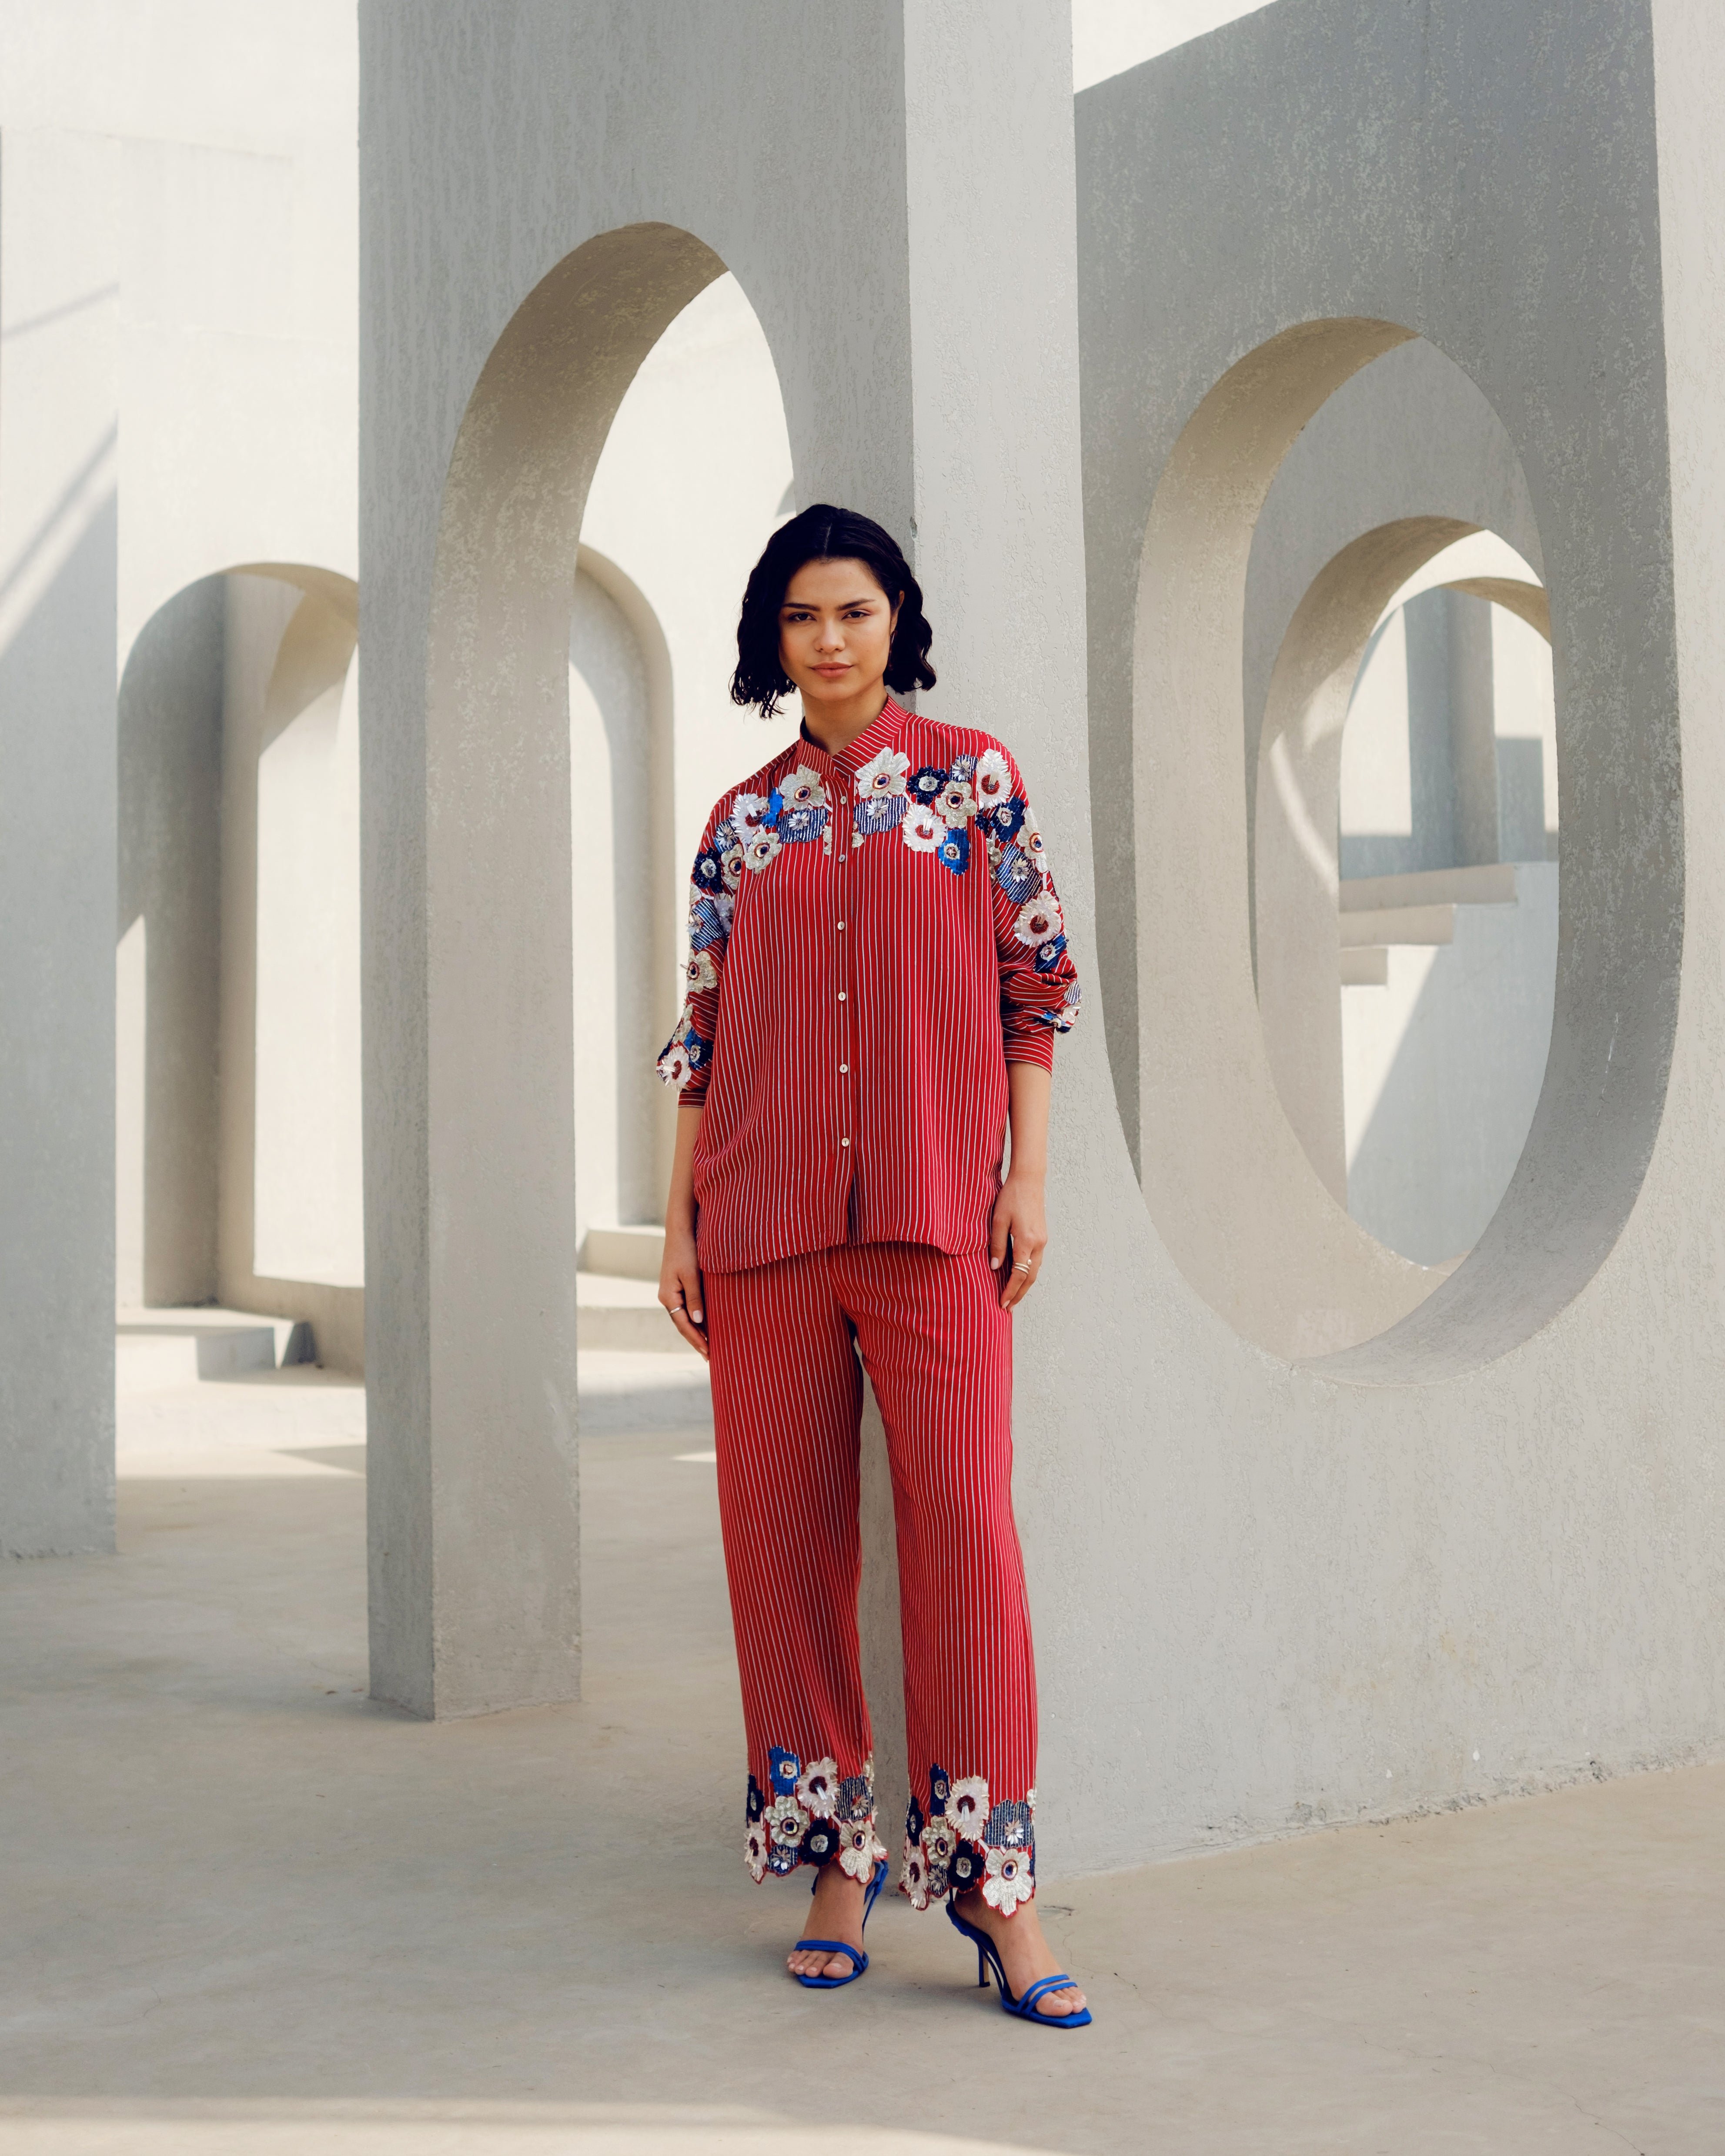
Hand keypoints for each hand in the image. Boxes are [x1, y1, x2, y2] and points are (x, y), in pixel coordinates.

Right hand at [658, 1222, 708, 1358]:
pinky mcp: (677, 1286)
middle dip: (696, 1340)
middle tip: (710, 1356)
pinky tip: (704, 1324)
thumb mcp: (692, 1275)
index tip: (709, 1353)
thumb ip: (694, 1298)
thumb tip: (698, 1321)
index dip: (697, 1340)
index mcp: (668, 1296)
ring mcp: (671, 1292)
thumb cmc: (687, 1250)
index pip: (684, 1325)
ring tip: (709, 1345)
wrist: (680, 1230)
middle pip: (682, 1325)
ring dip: (696, 1331)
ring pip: (684, 1317)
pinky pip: (686, 1308)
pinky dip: (695, 1318)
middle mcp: (667, 1297)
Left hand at [990, 1172, 1046, 1309]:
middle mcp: (1038, 1244)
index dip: (1010, 1291)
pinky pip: (1036, 1261)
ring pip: (1035, 1271)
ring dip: (1025, 1286)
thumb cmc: (1011, 1197)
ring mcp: (1043, 1240)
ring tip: (1013, 1297)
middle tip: (1008, 1308)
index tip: (1002, 1303)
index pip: (1019, 1274)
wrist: (1029, 1180)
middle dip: (1019, 1294)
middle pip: (1030, 1278)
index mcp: (1026, 1240)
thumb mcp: (998, 1220)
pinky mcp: (1042, 1236)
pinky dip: (1029, 1273)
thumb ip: (996, 1245)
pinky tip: (1020, 1278)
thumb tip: (995, 1268)